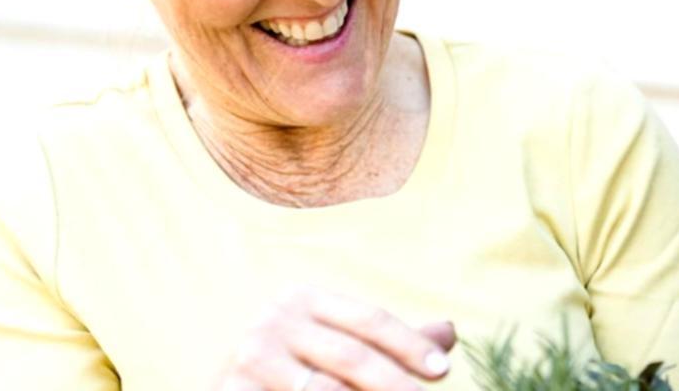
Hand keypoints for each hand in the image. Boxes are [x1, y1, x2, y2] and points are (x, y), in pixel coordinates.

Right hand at [214, 287, 457, 390]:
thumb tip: (450, 331)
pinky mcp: (232, 390)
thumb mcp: (336, 350)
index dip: (409, 345)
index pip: (369, 320)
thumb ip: (388, 345)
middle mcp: (274, 320)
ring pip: (324, 390)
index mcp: (303, 298)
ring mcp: (250, 359)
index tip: (442, 371)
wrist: (228, 388)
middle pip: (351, 356)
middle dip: (394, 383)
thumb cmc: (290, 372)